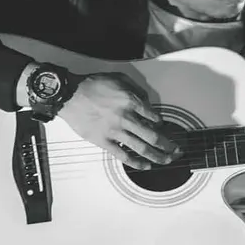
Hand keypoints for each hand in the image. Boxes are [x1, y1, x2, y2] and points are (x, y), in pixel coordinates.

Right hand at [58, 73, 179, 169]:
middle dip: (168, 146)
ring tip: (166, 161)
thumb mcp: (119, 78)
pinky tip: (146, 165)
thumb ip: (137, 89)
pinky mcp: (104, 141)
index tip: (164, 128)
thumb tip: (147, 101)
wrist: (69, 95)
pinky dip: (136, 162)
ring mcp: (115, 132)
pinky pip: (123, 156)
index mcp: (131, 102)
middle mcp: (126, 118)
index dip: (162, 124)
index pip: (154, 117)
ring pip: (142, 148)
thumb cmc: (92, 85)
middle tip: (175, 150)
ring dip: (158, 156)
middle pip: (154, 136)